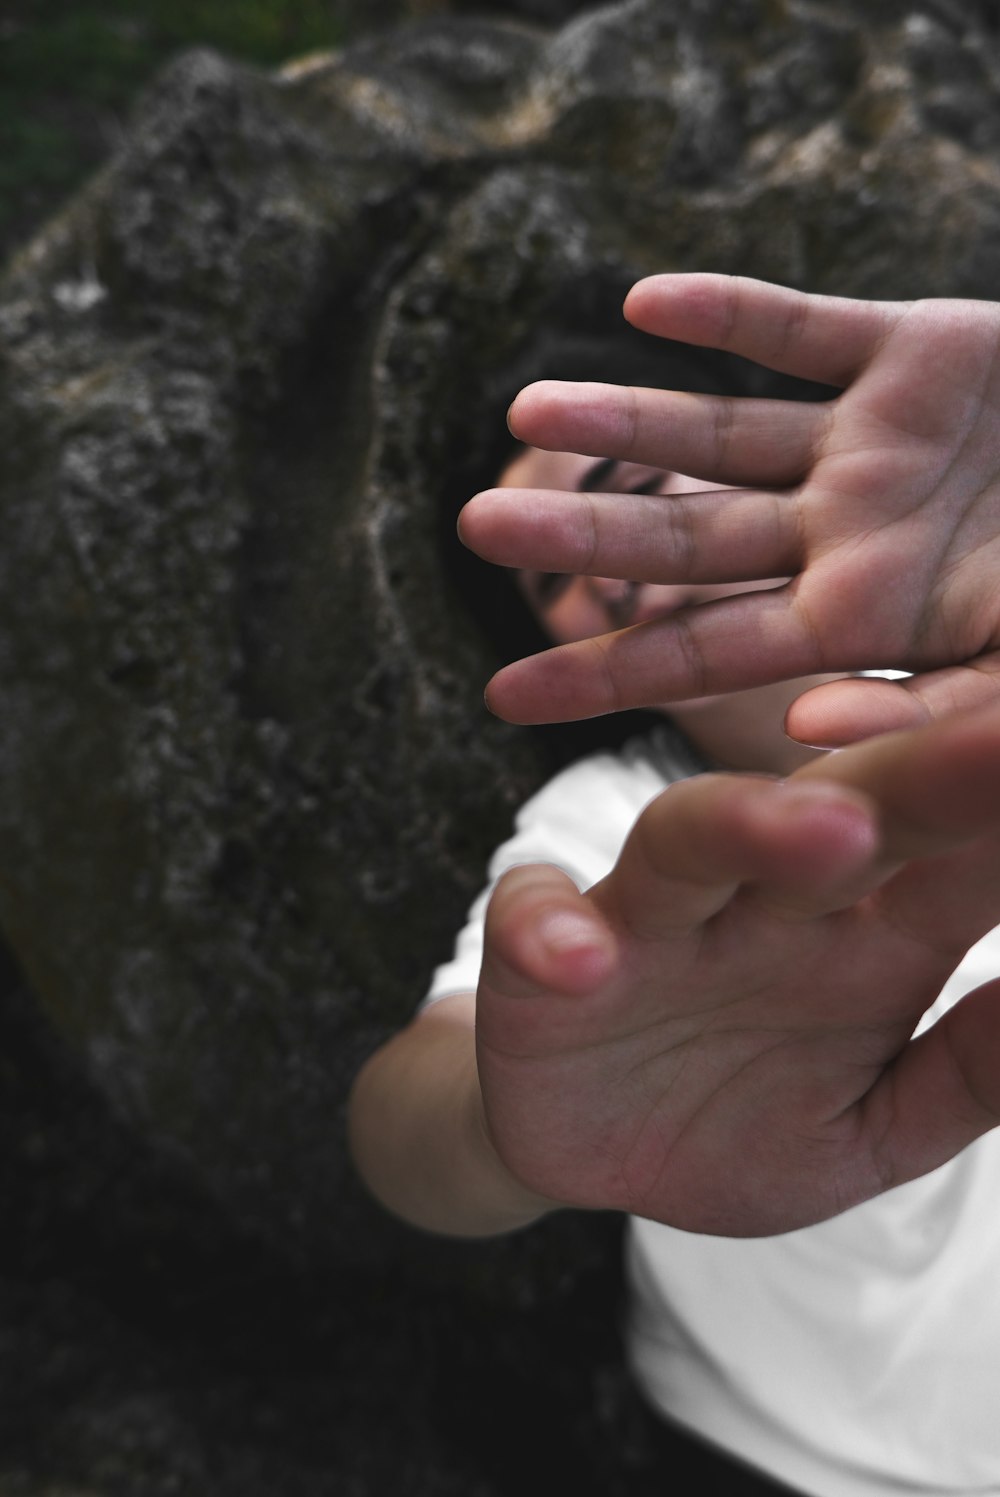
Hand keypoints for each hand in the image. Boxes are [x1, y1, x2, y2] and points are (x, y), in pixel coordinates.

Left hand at [460, 275, 999, 743]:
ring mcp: (869, 443)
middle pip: (685, 542)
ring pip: (722, 430)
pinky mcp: (913, 351)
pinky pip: (803, 326)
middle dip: (582, 538)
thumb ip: (922, 714)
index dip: (603, 674)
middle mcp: (843, 536)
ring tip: (526, 411)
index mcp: (859, 621)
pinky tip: (646, 302)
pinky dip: (733, 311)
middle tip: (470, 531)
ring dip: (628, 420)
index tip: (499, 696)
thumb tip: (792, 729)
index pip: (702, 656)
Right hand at [474, 701, 999, 1235]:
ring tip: (827, 828)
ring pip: (694, 842)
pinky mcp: (540, 950)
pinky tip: (576, 958)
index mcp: (863, 940)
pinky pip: (535, 917)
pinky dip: (547, 930)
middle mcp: (764, 906)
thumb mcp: (871, 1131)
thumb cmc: (742, 1123)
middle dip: (922, 780)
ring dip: (749, 826)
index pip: (955, 866)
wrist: (590, 1156)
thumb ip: (966, 1076)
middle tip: (999, 744)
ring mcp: (653, 921)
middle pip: (840, 818)